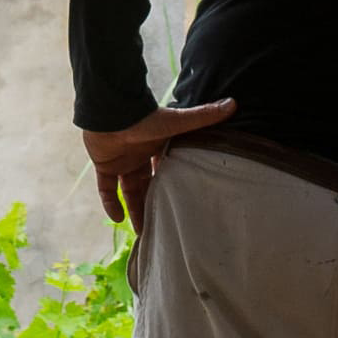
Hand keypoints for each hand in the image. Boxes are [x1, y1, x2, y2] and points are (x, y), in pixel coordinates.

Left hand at [81, 100, 237, 232]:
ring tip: (143, 233)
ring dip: (134, 210)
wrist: (111, 111)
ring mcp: (122, 162)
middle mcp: (141, 156)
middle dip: (154, 204)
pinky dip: (110, 203)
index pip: (168, 170)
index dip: (173, 186)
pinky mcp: (104, 165)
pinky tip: (117, 219)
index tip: (182, 204)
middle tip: (162, 226)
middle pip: (149, 185)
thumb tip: (233, 104)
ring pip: (129, 191)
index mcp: (159, 146)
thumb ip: (203, 117)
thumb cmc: (145, 118)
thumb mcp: (177, 122)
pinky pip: (106, 189)